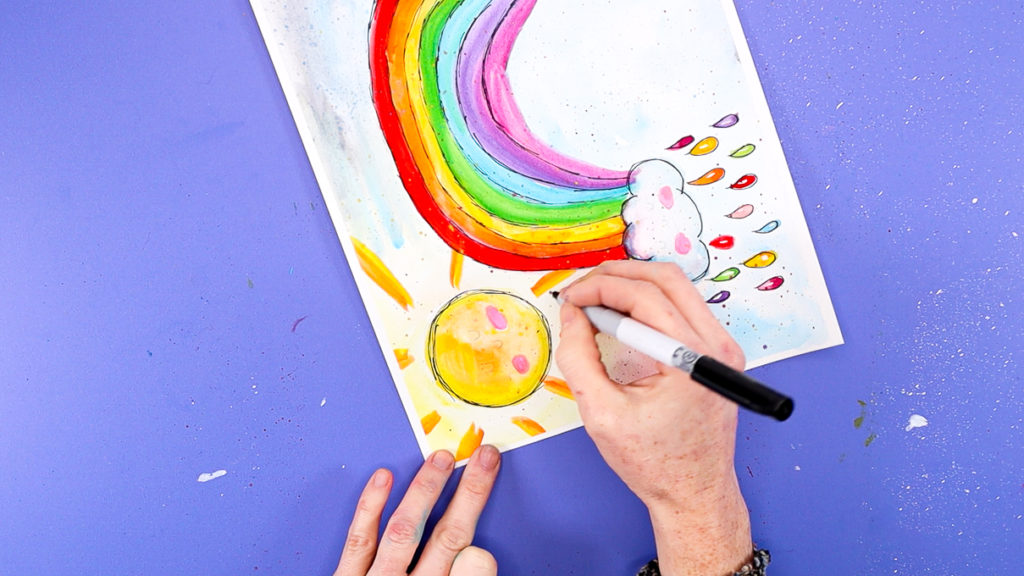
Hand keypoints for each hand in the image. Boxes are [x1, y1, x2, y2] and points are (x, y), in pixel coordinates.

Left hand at [334, 447, 499, 575]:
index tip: (485, 547)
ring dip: (425, 490)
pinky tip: (383, 477)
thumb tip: (479, 557)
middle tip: (484, 458)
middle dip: (469, 495)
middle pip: (448, 539)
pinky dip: (370, 507)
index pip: (471, 573)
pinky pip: (358, 542)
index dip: (480, 561)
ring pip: (404, 531)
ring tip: (442, 458)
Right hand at [555, 260, 751, 575]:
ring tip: (595, 299)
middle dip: (615, 275)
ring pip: (676, 288)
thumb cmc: (654, 463)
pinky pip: (682, 308)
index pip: (644, 297)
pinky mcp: (717, 353)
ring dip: (632, 285)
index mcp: (692, 360)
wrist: (694, 493)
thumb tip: (571, 314)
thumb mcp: (601, 414)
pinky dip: (647, 302)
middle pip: (665, 279)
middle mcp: (716, 346)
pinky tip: (619, 315)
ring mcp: (722, 347)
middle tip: (580, 289)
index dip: (600, 288)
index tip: (570, 298)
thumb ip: (579, 358)